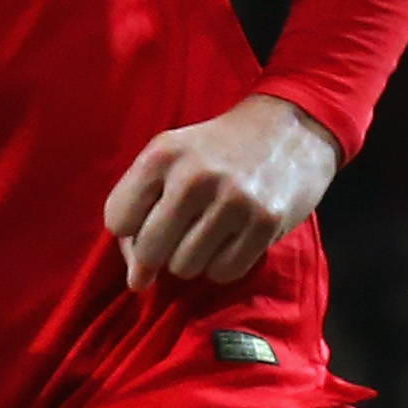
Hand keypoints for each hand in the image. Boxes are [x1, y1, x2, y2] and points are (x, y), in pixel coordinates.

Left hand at [103, 94, 339, 291]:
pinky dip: (223, 265)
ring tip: (208, 233)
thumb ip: (141, 206)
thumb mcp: (171, 155)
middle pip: (149, 251)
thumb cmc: (218, 149)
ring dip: (192, 260)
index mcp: (162, 155)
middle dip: (156, 257)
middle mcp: (193, 177)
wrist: (289, 129)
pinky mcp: (265, 222)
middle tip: (174, 242)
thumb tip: (136, 278)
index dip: (127, 233)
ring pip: (185, 268)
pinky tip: (232, 239)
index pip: (118, 220)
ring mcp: (232, 201)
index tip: (144, 229)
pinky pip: (224, 272)